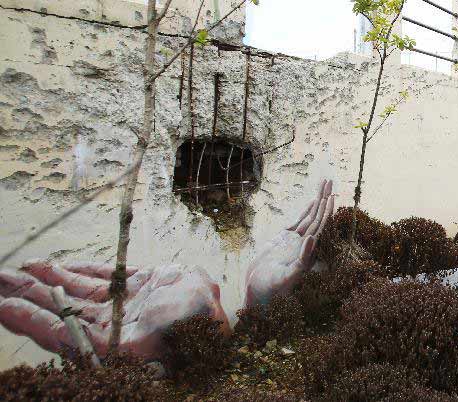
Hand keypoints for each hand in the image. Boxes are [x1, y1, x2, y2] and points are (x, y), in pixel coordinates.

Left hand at [0, 261, 227, 359]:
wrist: (232, 320)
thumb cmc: (205, 326)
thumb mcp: (179, 323)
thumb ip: (154, 326)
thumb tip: (140, 321)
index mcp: (117, 346)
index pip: (60, 331)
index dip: (29, 318)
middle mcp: (117, 329)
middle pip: (60, 310)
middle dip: (26, 294)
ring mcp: (129, 307)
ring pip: (76, 293)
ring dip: (45, 281)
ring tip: (14, 271)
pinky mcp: (144, 288)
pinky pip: (104, 279)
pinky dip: (79, 272)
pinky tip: (56, 268)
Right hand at [244, 179, 334, 307]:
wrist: (257, 292)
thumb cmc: (272, 289)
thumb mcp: (288, 276)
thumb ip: (302, 259)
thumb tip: (312, 238)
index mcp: (308, 250)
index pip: (321, 226)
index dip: (327, 211)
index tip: (332, 195)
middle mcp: (304, 244)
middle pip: (318, 217)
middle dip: (324, 198)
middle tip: (329, 181)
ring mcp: (294, 241)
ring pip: (309, 217)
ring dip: (317, 201)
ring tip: (324, 185)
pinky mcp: (283, 240)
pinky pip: (298, 222)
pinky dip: (306, 211)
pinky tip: (313, 202)